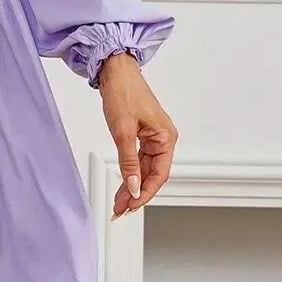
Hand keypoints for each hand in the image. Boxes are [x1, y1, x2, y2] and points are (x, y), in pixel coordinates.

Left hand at [97, 51, 177, 219]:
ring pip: (145, 169)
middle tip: (120, 210)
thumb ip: (129, 162)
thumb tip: (133, 186)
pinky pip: (140, 160)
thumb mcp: (123, 131)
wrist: (116, 72)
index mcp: (166, 137)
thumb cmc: (123, 93)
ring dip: (132, 186)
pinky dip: (130, 172)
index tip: (130, 206)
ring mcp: (154, 137)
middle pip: (152, 175)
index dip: (144, 194)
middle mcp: (164, 139)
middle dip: (136, 194)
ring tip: (119, 202)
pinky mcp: (143, 134)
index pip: (159, 175)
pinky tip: (123, 184)